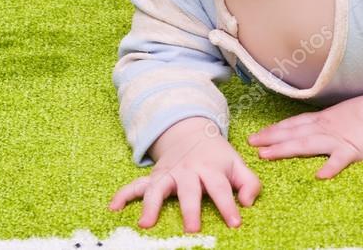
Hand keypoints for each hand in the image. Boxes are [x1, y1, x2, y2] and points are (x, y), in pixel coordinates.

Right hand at [108, 119, 261, 232]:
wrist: (192, 133)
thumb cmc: (218, 157)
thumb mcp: (237, 164)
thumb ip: (249, 182)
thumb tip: (248, 203)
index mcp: (211, 168)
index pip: (221, 187)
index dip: (228, 205)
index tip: (235, 222)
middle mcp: (188, 171)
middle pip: (189, 189)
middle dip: (190, 208)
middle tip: (192, 229)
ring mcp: (168, 173)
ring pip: (158, 188)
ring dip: (151, 205)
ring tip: (145, 224)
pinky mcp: (154, 176)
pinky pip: (135, 185)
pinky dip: (123, 195)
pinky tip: (113, 208)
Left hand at [247, 94, 362, 178]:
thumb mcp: (342, 113)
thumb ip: (327, 121)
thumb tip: (311, 127)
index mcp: (324, 120)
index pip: (294, 124)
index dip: (275, 129)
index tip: (258, 135)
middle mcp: (326, 128)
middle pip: (294, 133)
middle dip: (271, 138)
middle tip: (252, 143)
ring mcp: (337, 139)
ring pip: (307, 143)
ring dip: (286, 149)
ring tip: (267, 154)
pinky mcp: (352, 151)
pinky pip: (340, 160)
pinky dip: (330, 167)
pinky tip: (319, 176)